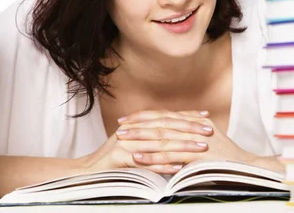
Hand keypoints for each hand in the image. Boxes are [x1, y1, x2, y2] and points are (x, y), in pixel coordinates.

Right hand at [79, 110, 212, 174]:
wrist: (83, 175)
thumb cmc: (111, 166)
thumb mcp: (132, 149)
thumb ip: (150, 143)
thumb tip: (175, 144)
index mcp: (135, 126)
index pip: (165, 119)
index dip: (186, 117)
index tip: (205, 118)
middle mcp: (131, 131)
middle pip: (165, 128)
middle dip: (189, 129)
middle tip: (209, 131)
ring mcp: (124, 144)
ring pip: (158, 144)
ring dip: (182, 146)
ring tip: (202, 148)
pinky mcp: (119, 159)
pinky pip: (145, 162)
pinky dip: (163, 164)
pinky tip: (179, 167)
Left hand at [116, 110, 285, 173]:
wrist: (248, 171)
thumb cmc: (226, 160)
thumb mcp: (207, 142)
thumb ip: (190, 133)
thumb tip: (169, 131)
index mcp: (197, 122)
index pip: (166, 115)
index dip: (146, 116)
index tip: (128, 119)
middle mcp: (196, 127)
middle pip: (161, 123)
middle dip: (138, 125)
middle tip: (119, 127)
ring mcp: (197, 141)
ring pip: (163, 138)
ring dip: (140, 139)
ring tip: (122, 141)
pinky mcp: (198, 157)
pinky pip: (171, 156)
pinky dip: (152, 157)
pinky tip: (137, 158)